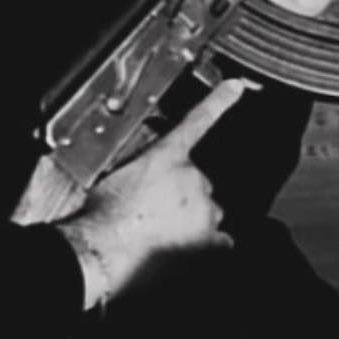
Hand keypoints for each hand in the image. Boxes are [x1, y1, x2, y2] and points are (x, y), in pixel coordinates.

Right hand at [57, 79, 246, 306]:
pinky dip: (204, 245)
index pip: (197, 122)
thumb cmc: (103, 214)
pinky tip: (179, 250)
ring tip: (160, 235)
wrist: (102, 250)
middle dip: (182, 196)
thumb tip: (151, 177)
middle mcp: (194, 180)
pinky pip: (217, 242)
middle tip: (153, 213)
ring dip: (191, 220)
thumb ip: (143, 167)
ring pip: (206, 213)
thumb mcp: (116, 174)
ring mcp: (206, 213)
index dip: (219, 102)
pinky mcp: (209, 244)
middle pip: (198, 185)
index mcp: (169, 156)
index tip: (236, 87)